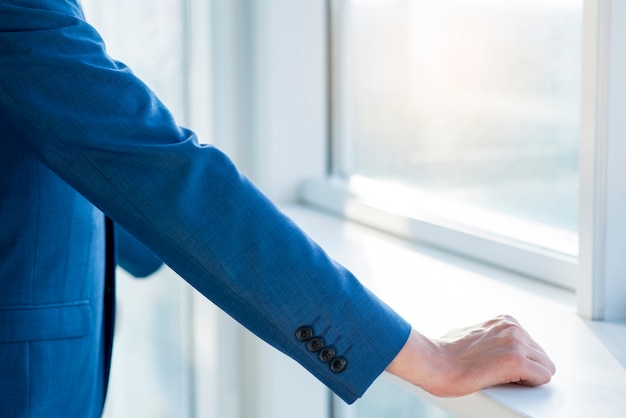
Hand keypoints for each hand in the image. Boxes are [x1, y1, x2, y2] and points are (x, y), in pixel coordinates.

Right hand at [385, 315, 555, 396]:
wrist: (432, 361)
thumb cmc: (444, 354)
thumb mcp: (472, 334)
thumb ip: (490, 336)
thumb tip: (494, 347)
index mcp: (504, 320)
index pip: (531, 344)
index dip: (520, 360)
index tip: (503, 366)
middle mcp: (512, 327)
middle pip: (541, 355)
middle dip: (527, 368)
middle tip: (502, 375)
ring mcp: (515, 343)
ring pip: (545, 367)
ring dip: (528, 376)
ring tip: (502, 378)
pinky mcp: (515, 361)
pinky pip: (542, 377)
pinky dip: (530, 384)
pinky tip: (510, 383)